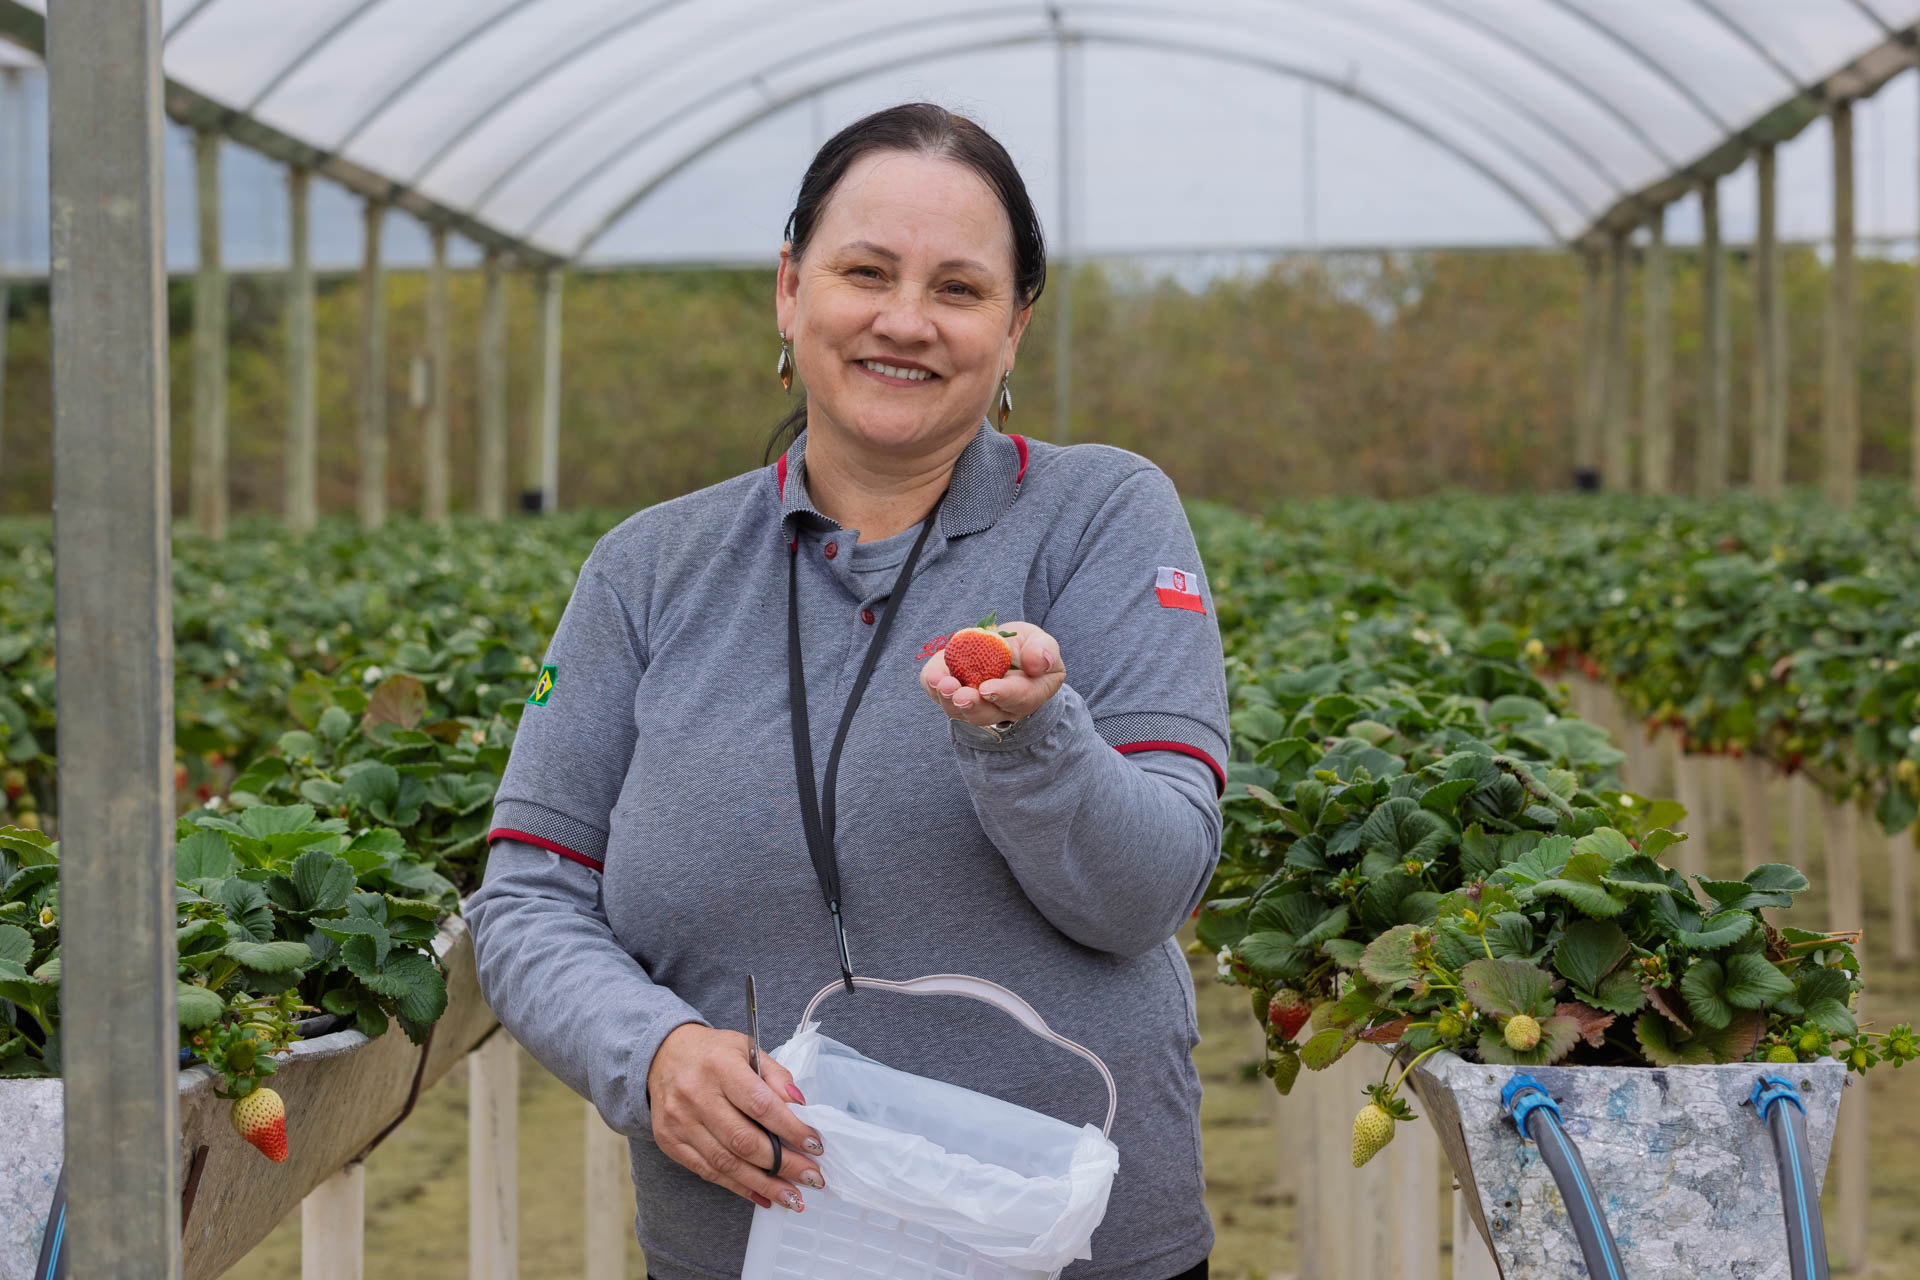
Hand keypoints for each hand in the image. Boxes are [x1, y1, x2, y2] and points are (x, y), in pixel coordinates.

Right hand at [646, 1023, 825, 1211]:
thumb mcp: (747, 1049)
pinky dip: (739, 1187)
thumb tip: (800, 1104)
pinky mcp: (670, 1142)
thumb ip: (776, 1075)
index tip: (815, 1145)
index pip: (760, 1105)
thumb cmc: (713, 1053)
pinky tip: (763, 1196)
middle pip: (744, 1140)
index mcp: (719, 1066)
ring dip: (765, 1184)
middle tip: (812, 1177)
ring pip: (727, 1163)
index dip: (791, 1129)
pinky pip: (709, 1172)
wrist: (664, 1056)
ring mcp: (679, 1121)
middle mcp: (696, 1095)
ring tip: (793, 1197)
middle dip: (784, 1164)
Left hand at [920, 620, 1064, 728]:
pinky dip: (931, 684)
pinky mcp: (951, 691)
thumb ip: (1044, 651)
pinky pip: (936, 693)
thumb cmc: (1028, 649)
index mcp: (1029, 694)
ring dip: (949, 700)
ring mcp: (973, 702)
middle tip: (961, 695)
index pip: (1018, 699)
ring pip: (958, 711)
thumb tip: (1037, 662)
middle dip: (971, 705)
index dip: (1003, 694)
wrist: (1004, 649)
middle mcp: (999, 707)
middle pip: (985, 714)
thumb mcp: (1042, 643)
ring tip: (943, 684)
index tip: (988, 689)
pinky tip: (932, 676)